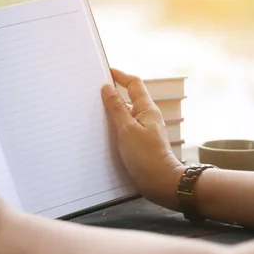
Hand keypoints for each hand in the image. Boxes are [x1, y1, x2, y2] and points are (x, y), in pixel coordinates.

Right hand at [101, 68, 184, 209]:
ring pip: (125, 114)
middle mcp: (147, 117)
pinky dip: (113, 125)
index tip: (106, 71)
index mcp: (147, 109)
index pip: (133, 84)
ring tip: (93, 112)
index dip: (120, 75)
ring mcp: (143, 130)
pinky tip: (102, 132)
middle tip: (94, 92)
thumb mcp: (127, 129)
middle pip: (128, 98)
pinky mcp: (139, 142)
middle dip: (112, 93)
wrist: (160, 182)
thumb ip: (116, 108)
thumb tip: (107, 88)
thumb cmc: (146, 156)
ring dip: (111, 111)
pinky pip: (125, 127)